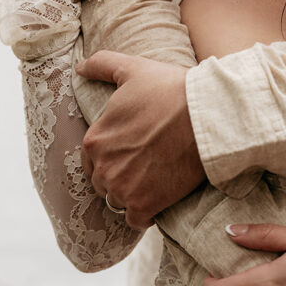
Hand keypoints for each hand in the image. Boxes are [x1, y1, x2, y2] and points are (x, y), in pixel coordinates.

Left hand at [77, 50, 204, 227]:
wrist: (206, 116)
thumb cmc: (170, 89)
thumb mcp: (132, 69)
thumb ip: (101, 65)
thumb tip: (79, 67)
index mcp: (94, 139)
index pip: (92, 158)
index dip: (111, 154)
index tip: (132, 149)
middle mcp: (102, 168)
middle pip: (103, 182)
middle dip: (119, 176)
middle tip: (144, 164)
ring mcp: (122, 189)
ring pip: (117, 201)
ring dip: (131, 195)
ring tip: (153, 180)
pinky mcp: (144, 206)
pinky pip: (135, 221)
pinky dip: (144, 214)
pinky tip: (158, 199)